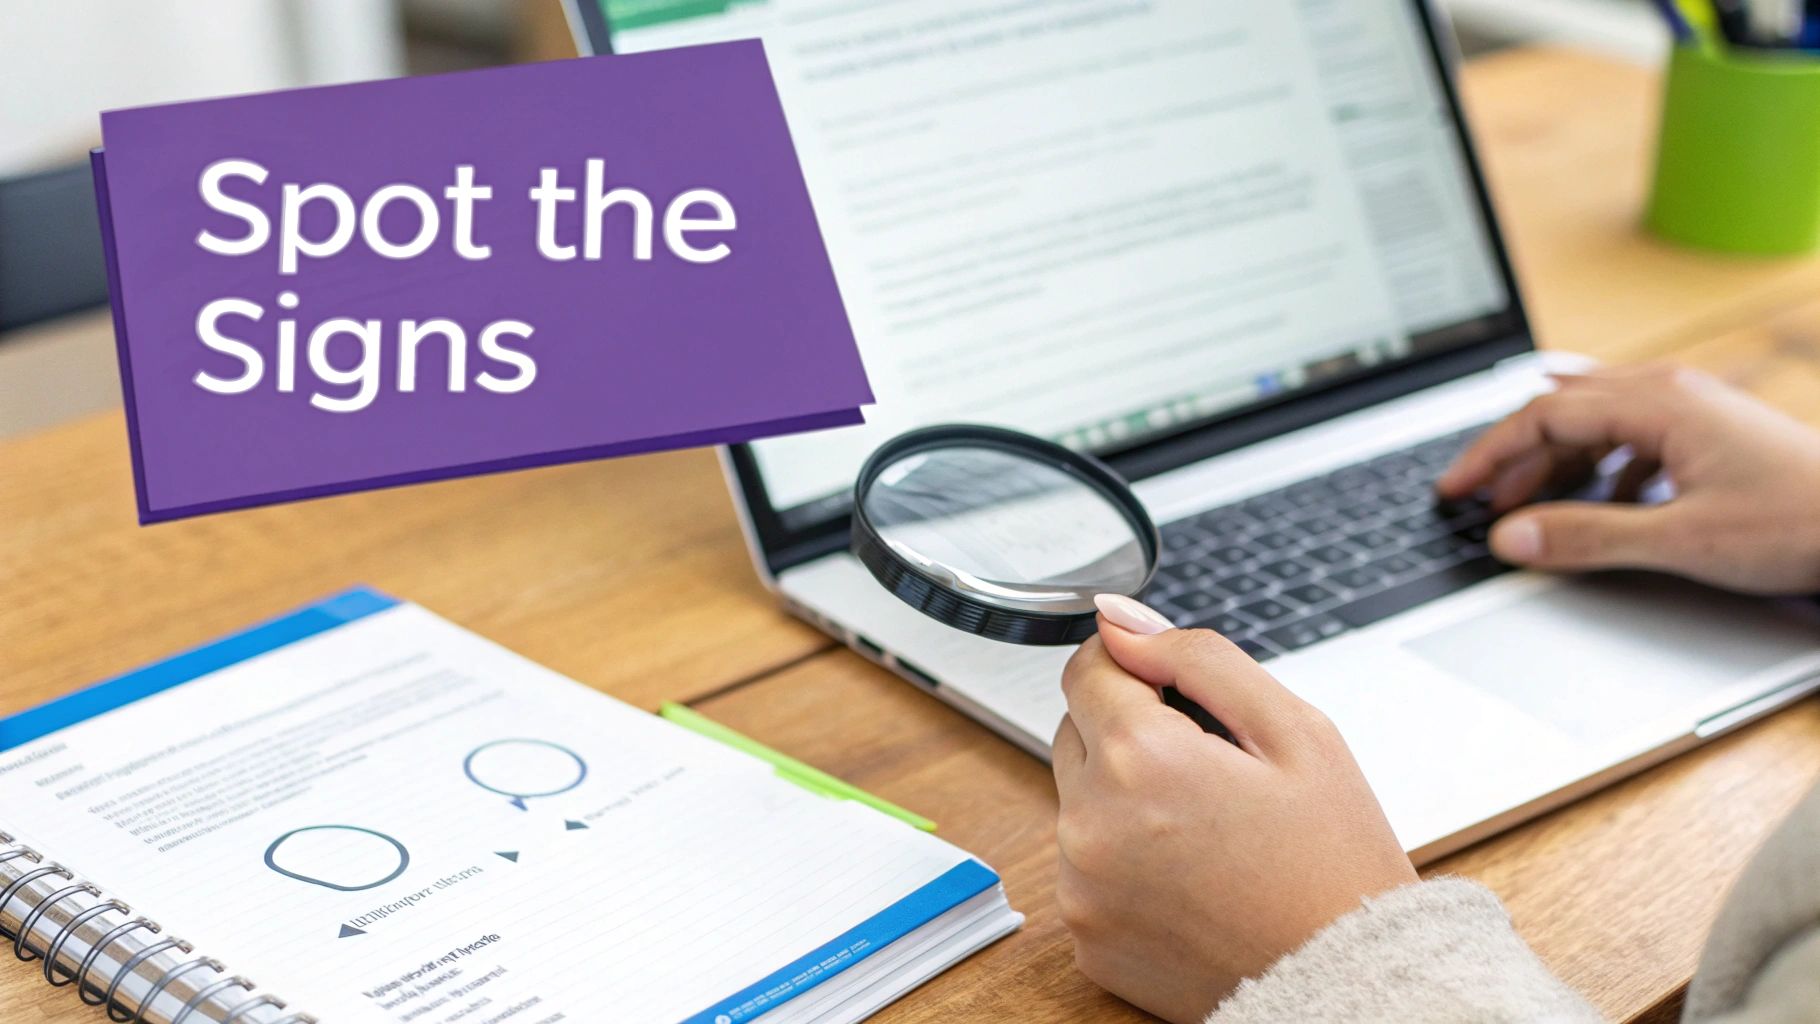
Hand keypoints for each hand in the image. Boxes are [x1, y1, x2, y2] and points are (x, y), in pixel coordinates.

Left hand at [1051, 598, 1416, 1022]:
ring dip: (1123, 799)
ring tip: (1207, 831)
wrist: (1349, 985)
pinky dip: (1123, 863)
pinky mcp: (1085, 937)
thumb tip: (1119, 619)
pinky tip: (1189, 877)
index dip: (1135, 670)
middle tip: (1212, 773)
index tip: (1176, 695)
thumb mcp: (1294, 731)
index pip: (1086, 668)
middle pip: (1076, 733)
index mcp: (1139, 758)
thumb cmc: (1334, 864)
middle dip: (1131, 735)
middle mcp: (1090, 823)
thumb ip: (1196, 658)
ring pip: (1079, 802)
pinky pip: (1086, 870)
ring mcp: (1081, 887)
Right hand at [1437, 365, 1819, 593]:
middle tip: (1479, 499)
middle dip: (1514, 457)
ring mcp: (1694, 408)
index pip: (1543, 415)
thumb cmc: (1800, 522)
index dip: (1490, 455)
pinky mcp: (1712, 431)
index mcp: (1658, 402)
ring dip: (1556, 461)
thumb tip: (1512, 537)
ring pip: (1597, 420)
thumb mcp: (1680, 538)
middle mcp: (1672, 391)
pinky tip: (1602, 499)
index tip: (1456, 489)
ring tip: (1528, 503)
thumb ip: (1587, 538)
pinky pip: (1632, 433)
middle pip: (1563, 409)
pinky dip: (1599, 465)